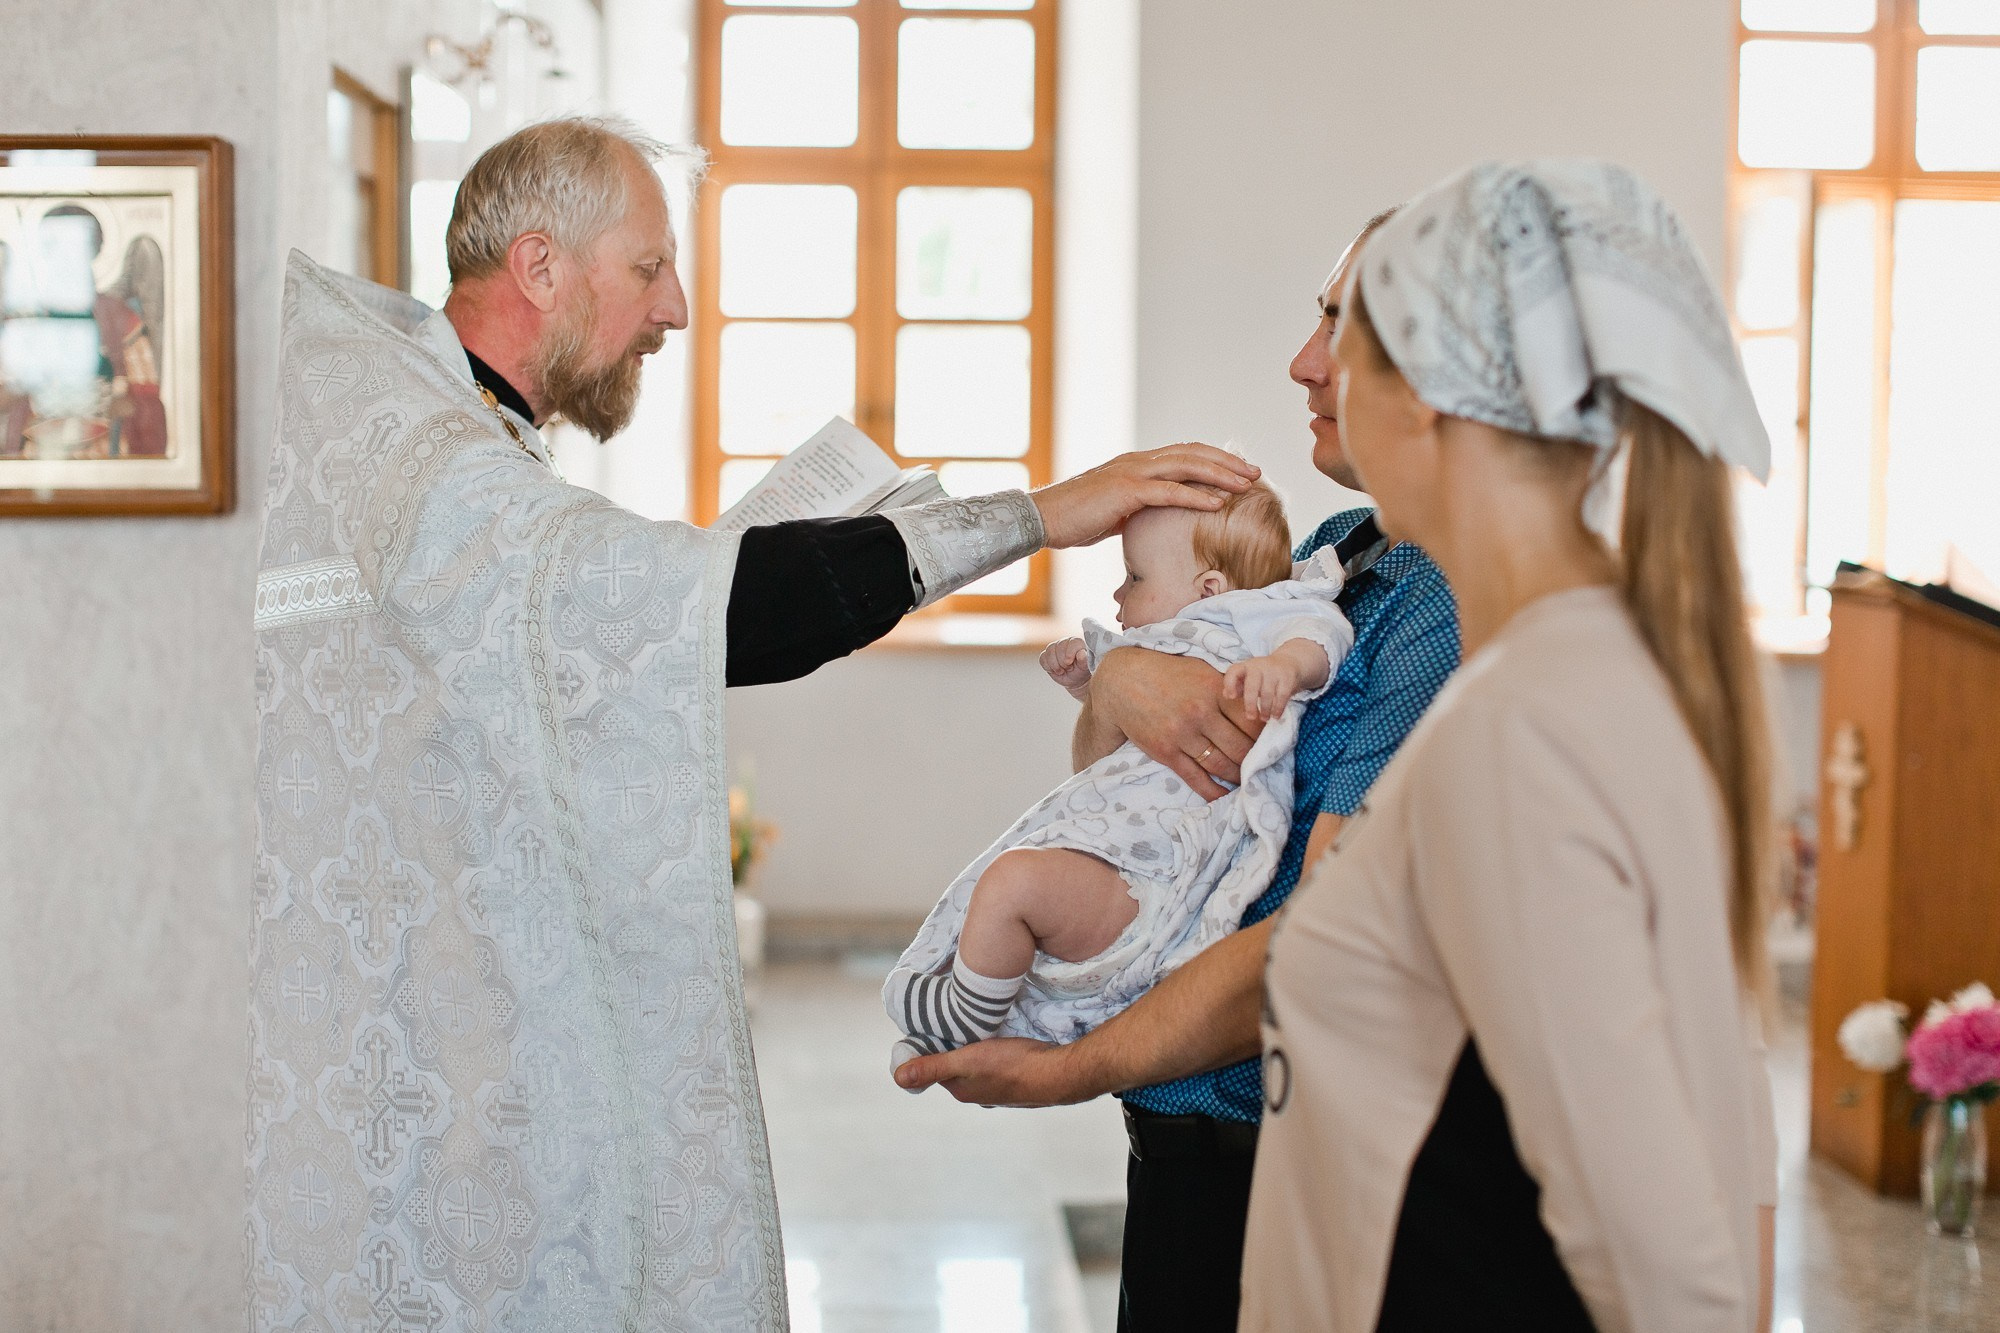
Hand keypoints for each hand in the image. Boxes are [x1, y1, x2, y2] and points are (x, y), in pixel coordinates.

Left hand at [892, 1036, 1099, 1105]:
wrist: (1061, 1073)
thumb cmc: (1013, 1065)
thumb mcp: (967, 1060)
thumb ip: (933, 1067)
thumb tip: (897, 1078)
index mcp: (962, 1090)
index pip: (935, 1067)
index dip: (928, 1046)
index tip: (927, 1023)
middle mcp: (979, 1094)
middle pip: (956, 1066)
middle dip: (952, 1046)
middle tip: (950, 1018)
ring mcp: (1001, 1089)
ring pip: (978, 1065)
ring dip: (973, 1048)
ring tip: (974, 1025)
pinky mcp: (1020, 1080)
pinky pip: (998, 1063)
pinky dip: (993, 1051)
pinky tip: (1000, 1037)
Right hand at [1031, 445, 1259, 548]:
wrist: (1043, 518)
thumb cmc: (1075, 519)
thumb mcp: (1115, 511)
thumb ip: (1139, 508)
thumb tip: (1157, 519)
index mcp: (1137, 465)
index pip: (1185, 454)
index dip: (1215, 460)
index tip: (1240, 472)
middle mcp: (1138, 462)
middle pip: (1193, 453)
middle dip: (1228, 462)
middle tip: (1256, 472)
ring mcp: (1131, 473)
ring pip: (1186, 466)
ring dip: (1221, 474)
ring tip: (1247, 483)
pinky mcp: (1125, 490)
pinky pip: (1168, 491)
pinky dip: (1196, 495)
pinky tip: (1218, 503)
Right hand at [1039, 637, 1092, 698]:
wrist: (1076, 679)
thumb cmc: (1083, 670)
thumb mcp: (1086, 667)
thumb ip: (1085, 660)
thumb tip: (1081, 654)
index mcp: (1078, 643)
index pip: (1072, 642)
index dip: (1069, 652)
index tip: (1070, 662)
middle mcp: (1066, 642)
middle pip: (1059, 646)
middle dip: (1062, 661)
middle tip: (1069, 668)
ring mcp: (1055, 648)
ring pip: (1049, 651)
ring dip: (1055, 664)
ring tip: (1062, 671)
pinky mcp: (1047, 655)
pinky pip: (1042, 658)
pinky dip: (1048, 666)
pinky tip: (1055, 670)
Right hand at [1092, 648, 1262, 799]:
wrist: (1122, 682)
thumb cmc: (1166, 673)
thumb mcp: (1201, 670)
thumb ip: (1227, 688)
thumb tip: (1256, 705)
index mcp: (1215, 691)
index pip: (1252, 721)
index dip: (1266, 737)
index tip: (1273, 746)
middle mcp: (1201, 713)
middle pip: (1240, 748)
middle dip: (1255, 762)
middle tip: (1264, 770)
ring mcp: (1182, 735)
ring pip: (1221, 766)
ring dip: (1237, 777)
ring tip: (1247, 783)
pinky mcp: (1166, 752)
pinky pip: (1196, 778)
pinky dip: (1213, 791)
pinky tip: (1224, 796)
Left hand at [1222, 654, 1301, 721]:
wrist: (1289, 662)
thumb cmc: (1263, 675)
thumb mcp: (1248, 678)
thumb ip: (1236, 686)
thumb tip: (1226, 694)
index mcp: (1245, 667)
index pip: (1234, 671)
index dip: (1230, 683)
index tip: (1231, 697)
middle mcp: (1258, 667)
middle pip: (1252, 686)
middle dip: (1250, 704)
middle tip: (1251, 717)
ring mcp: (1273, 671)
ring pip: (1268, 692)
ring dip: (1265, 709)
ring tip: (1264, 718)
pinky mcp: (1287, 677)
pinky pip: (1282, 695)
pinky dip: (1278, 708)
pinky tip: (1275, 715)